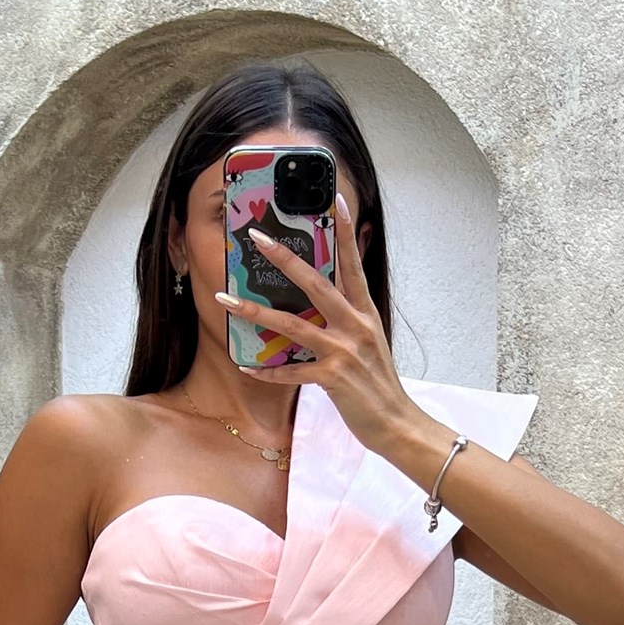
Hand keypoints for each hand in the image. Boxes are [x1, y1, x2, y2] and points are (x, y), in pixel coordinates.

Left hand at [216, 196, 414, 453]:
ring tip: (225, 299)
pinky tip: (245, 366)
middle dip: (284, 258)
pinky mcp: (333, 379)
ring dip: (254, 312)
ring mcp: (344, 352)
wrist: (398, 425)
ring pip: (292, 326)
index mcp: (365, 313)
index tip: (336, 200)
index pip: (353, 264)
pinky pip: (291, 372)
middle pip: (315, 284)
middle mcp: (355, 326)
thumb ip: (354, 315)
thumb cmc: (380, 385)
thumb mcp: (372, 341)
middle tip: (257, 237)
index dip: (346, 231)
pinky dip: (267, 371)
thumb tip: (339, 293)